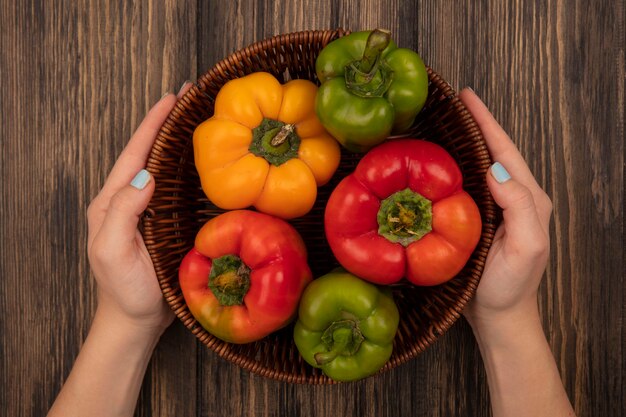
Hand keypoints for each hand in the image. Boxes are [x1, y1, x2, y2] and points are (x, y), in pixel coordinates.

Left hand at [86, 84, 190, 333]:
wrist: (135, 320)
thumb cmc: (124, 290)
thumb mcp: (113, 251)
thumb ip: (123, 211)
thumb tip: (147, 174)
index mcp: (112, 201)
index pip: (134, 154)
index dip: (152, 124)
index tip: (171, 98)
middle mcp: (128, 199)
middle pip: (147, 153)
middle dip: (166, 123)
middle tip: (189, 98)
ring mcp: (147, 210)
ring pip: (162, 166)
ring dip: (178, 141)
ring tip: (197, 119)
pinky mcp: (163, 221)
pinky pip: (175, 186)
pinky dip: (187, 167)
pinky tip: (202, 161)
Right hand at [459, 88, 552, 326]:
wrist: (498, 316)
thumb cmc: (510, 286)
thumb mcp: (526, 247)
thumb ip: (520, 207)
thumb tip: (495, 169)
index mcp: (527, 198)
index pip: (505, 151)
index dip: (487, 123)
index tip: (468, 98)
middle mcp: (512, 197)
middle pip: (493, 152)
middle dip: (475, 125)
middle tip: (453, 103)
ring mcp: (494, 208)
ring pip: (479, 166)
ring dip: (463, 142)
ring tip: (444, 123)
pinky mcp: (477, 219)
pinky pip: (465, 185)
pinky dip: (453, 167)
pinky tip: (436, 163)